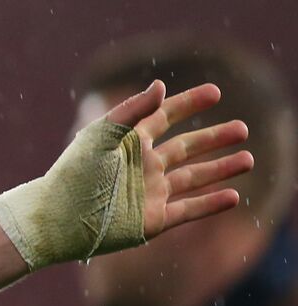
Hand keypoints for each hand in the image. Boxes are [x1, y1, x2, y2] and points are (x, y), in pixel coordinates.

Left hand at [0, 79, 251, 269]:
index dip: (188, 104)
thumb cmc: (72, 175)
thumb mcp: (101, 137)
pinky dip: (211, 203)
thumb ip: (131, 111)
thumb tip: (161, 85)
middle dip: (214, 138)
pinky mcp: (153, 220)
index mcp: (129, 143)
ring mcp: (150, 193)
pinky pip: (189, 210)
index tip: (215, 92)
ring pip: (194, 178)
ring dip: (221, 168)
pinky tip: (234, 195)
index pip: (164, 117)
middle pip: (186, 148)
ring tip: (248, 158)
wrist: (57, 220)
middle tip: (243, 128)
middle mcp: (143, 166)